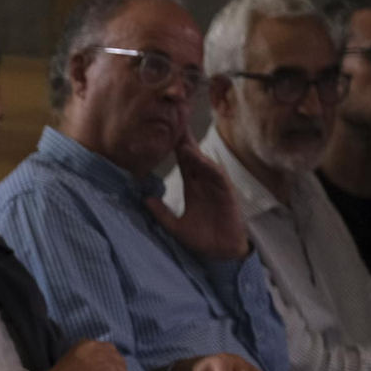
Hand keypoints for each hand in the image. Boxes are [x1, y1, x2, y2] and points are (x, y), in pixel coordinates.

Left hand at [145, 136, 249, 260]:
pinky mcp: (226, 192)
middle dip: (184, 138)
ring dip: (192, 148)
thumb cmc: (202, 239)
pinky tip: (195, 155)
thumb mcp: (175, 226)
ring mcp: (215, 186)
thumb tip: (144, 200)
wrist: (222, 253)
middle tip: (174, 117)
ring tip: (180, 134)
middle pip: (193, 155)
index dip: (174, 146)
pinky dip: (205, 164)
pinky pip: (216, 174)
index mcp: (193, 186)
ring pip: (203, 161)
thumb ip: (161, 213)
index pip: (183, 161)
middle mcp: (204, 182)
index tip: (163, 129)